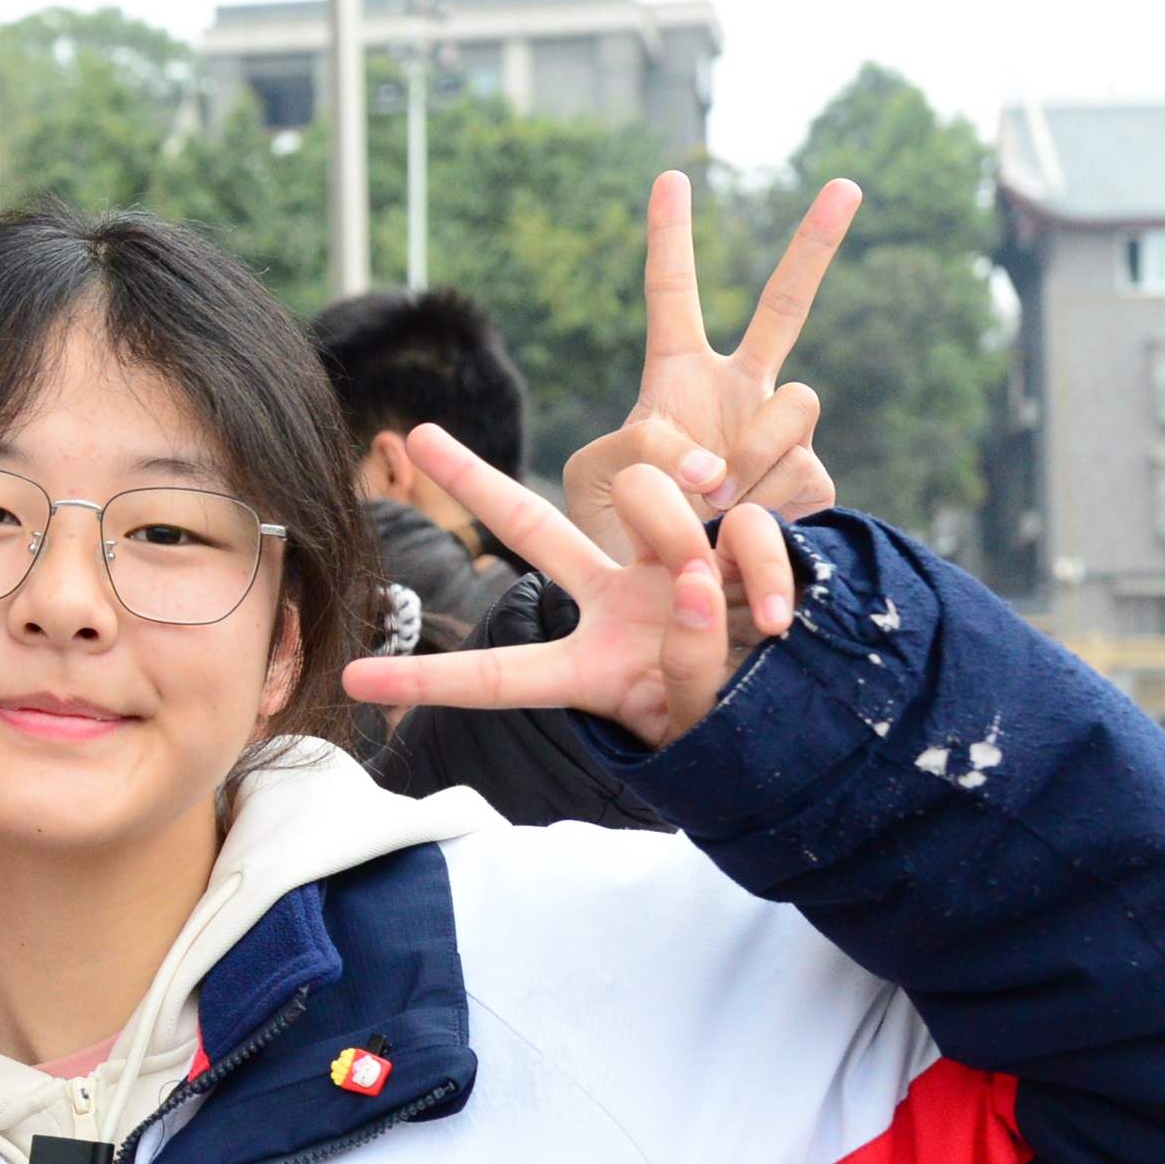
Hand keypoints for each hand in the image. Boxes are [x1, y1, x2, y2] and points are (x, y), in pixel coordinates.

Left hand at [344, 425, 795, 750]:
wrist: (813, 711)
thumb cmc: (739, 730)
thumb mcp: (699, 723)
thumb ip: (686, 664)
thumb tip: (687, 580)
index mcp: (589, 668)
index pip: (500, 677)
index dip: (430, 682)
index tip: (351, 681)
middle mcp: (615, 604)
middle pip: (535, 529)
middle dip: (477, 480)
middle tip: (415, 433)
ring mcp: (668, 566)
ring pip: (652, 504)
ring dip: (686, 539)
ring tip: (732, 607)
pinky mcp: (734, 541)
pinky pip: (746, 529)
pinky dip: (766, 570)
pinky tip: (777, 617)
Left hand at [558, 172, 858, 560]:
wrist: (663, 600)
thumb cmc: (618, 530)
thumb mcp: (599, 478)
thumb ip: (641, 449)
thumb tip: (714, 465)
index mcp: (676, 375)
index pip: (673, 295)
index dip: (671, 238)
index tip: (670, 178)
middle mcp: (739, 392)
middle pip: (786, 307)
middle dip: (816, 245)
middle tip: (845, 183)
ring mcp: (781, 435)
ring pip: (796, 407)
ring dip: (752, 453)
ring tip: (710, 504)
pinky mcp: (810, 484)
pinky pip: (803, 477)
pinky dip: (766, 506)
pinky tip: (741, 534)